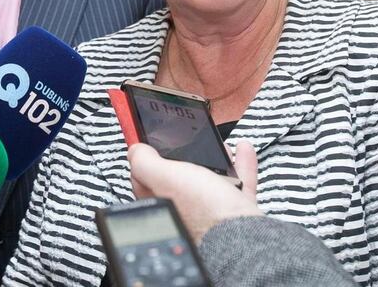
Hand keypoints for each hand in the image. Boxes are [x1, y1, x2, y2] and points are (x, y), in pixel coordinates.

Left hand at [128, 141, 259, 241]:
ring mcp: (209, 212)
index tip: (152, 142)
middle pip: (178, 177)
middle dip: (185, 155)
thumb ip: (144, 162)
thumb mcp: (164, 177)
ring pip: (208, 180)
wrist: (242, 237)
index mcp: (160, 202)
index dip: (147, 157)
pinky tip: (242, 151)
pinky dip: (239, 165)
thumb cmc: (203, 212)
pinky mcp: (233, 212)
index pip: (144, 177)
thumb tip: (134, 151)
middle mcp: (182, 210)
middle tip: (186, 140)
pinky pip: (235, 183)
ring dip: (215, 158)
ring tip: (216, 144)